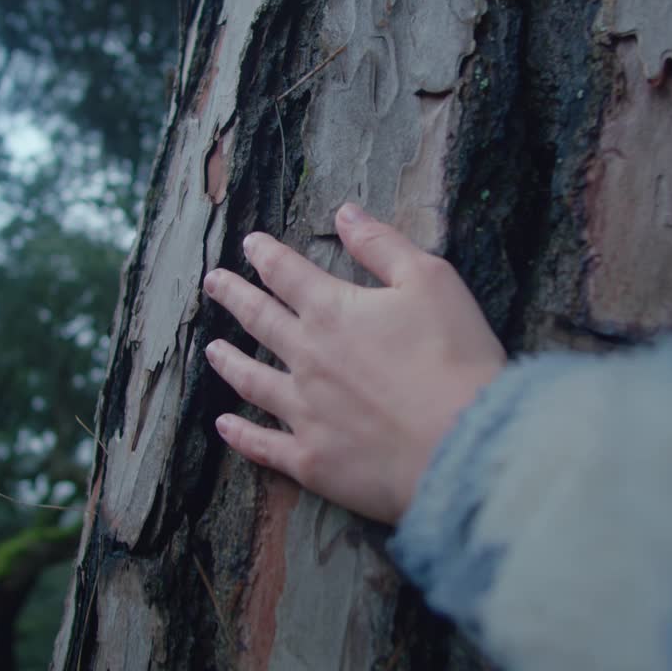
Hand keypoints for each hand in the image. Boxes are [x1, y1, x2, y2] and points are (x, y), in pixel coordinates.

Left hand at [202, 203, 504, 523]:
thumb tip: (345, 211)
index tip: (249, 244)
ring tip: (211, 350)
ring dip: (228, 362)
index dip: (265, 254)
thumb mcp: (431, 281)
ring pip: (251, 381)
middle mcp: (306, 358)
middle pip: (259, 320)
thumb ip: (382, 245)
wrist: (460, 443)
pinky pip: (263, 445)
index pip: (286, 273)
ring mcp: (303, 411)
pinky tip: (224, 425)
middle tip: (213, 282)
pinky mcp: (311, 460)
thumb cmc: (454, 359)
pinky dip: (240, 434)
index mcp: (332, 311)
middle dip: (233, 297)